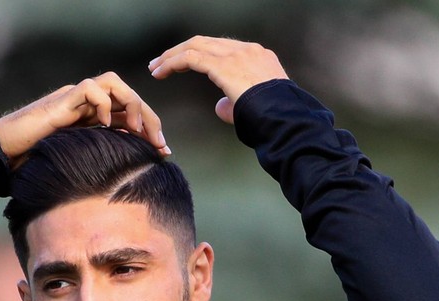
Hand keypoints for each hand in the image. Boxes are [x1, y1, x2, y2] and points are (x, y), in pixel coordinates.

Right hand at [0, 72, 169, 168]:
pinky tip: (106, 126)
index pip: (129, 113)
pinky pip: (91, 88)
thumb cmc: (33, 164)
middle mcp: (85, 104)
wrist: (3, 153)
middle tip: (160, 145)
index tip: (164, 153)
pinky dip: (104, 104)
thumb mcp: (75, 166)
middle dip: (150, 118)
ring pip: (113, 83)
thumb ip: (96, 167)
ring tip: (138, 131)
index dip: (150, 129)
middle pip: (127, 96)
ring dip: (132, 105)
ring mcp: (73, 99)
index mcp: (91, 118)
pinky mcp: (61, 100)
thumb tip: (124, 187)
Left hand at [148, 36, 287, 123]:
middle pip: (206, 42)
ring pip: (195, 45)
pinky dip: (173, 63)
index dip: (200, 55)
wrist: (283, 117)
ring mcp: (236, 55)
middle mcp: (247, 50)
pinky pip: (191, 58)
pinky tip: (161, 72)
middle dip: (180, 51)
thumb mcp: (253, 106)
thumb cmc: (271, 118)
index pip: (222, 49)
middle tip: (161, 63)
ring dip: (172, 56)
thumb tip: (220, 105)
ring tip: (155, 67)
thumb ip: (234, 102)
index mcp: (257, 57)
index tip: (183, 65)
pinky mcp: (224, 65)